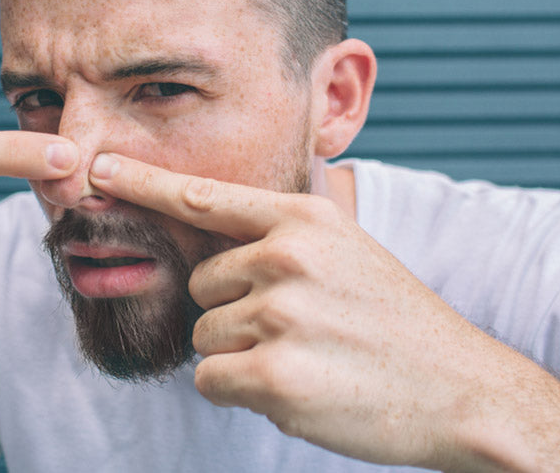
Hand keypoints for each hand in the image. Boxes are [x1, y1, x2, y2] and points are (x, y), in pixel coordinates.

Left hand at [88, 152, 525, 468]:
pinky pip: (213, 380)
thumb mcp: (347, 251)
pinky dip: (244, 391)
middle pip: (201, 286)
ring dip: (242, 356)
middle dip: (235, 314)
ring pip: (204, 337)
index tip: (97, 168)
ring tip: (308, 357)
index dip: (144, 183)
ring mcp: (280, 314)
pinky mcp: (273, 374)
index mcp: (303, 219)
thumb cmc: (396, 322)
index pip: (203, 198)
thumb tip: (215, 245)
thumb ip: (281, 237)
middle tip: (302, 330)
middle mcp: (286, 255)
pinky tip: (300, 388)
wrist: (463, 390)